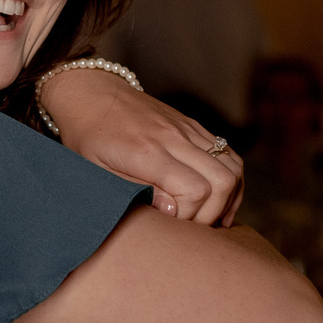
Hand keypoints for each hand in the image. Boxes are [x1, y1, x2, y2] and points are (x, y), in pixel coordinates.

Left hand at [42, 71, 241, 225]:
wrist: (92, 94)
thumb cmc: (88, 137)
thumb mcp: (97, 172)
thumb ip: (136, 191)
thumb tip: (173, 211)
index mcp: (147, 151)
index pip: (194, 190)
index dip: (189, 216)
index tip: (170, 224)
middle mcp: (174, 138)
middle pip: (223, 180)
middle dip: (214, 213)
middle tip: (192, 227)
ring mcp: (187, 130)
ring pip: (233, 167)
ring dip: (228, 198)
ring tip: (210, 218)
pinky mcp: (193, 127)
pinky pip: (228, 154)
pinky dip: (231, 181)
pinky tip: (219, 200)